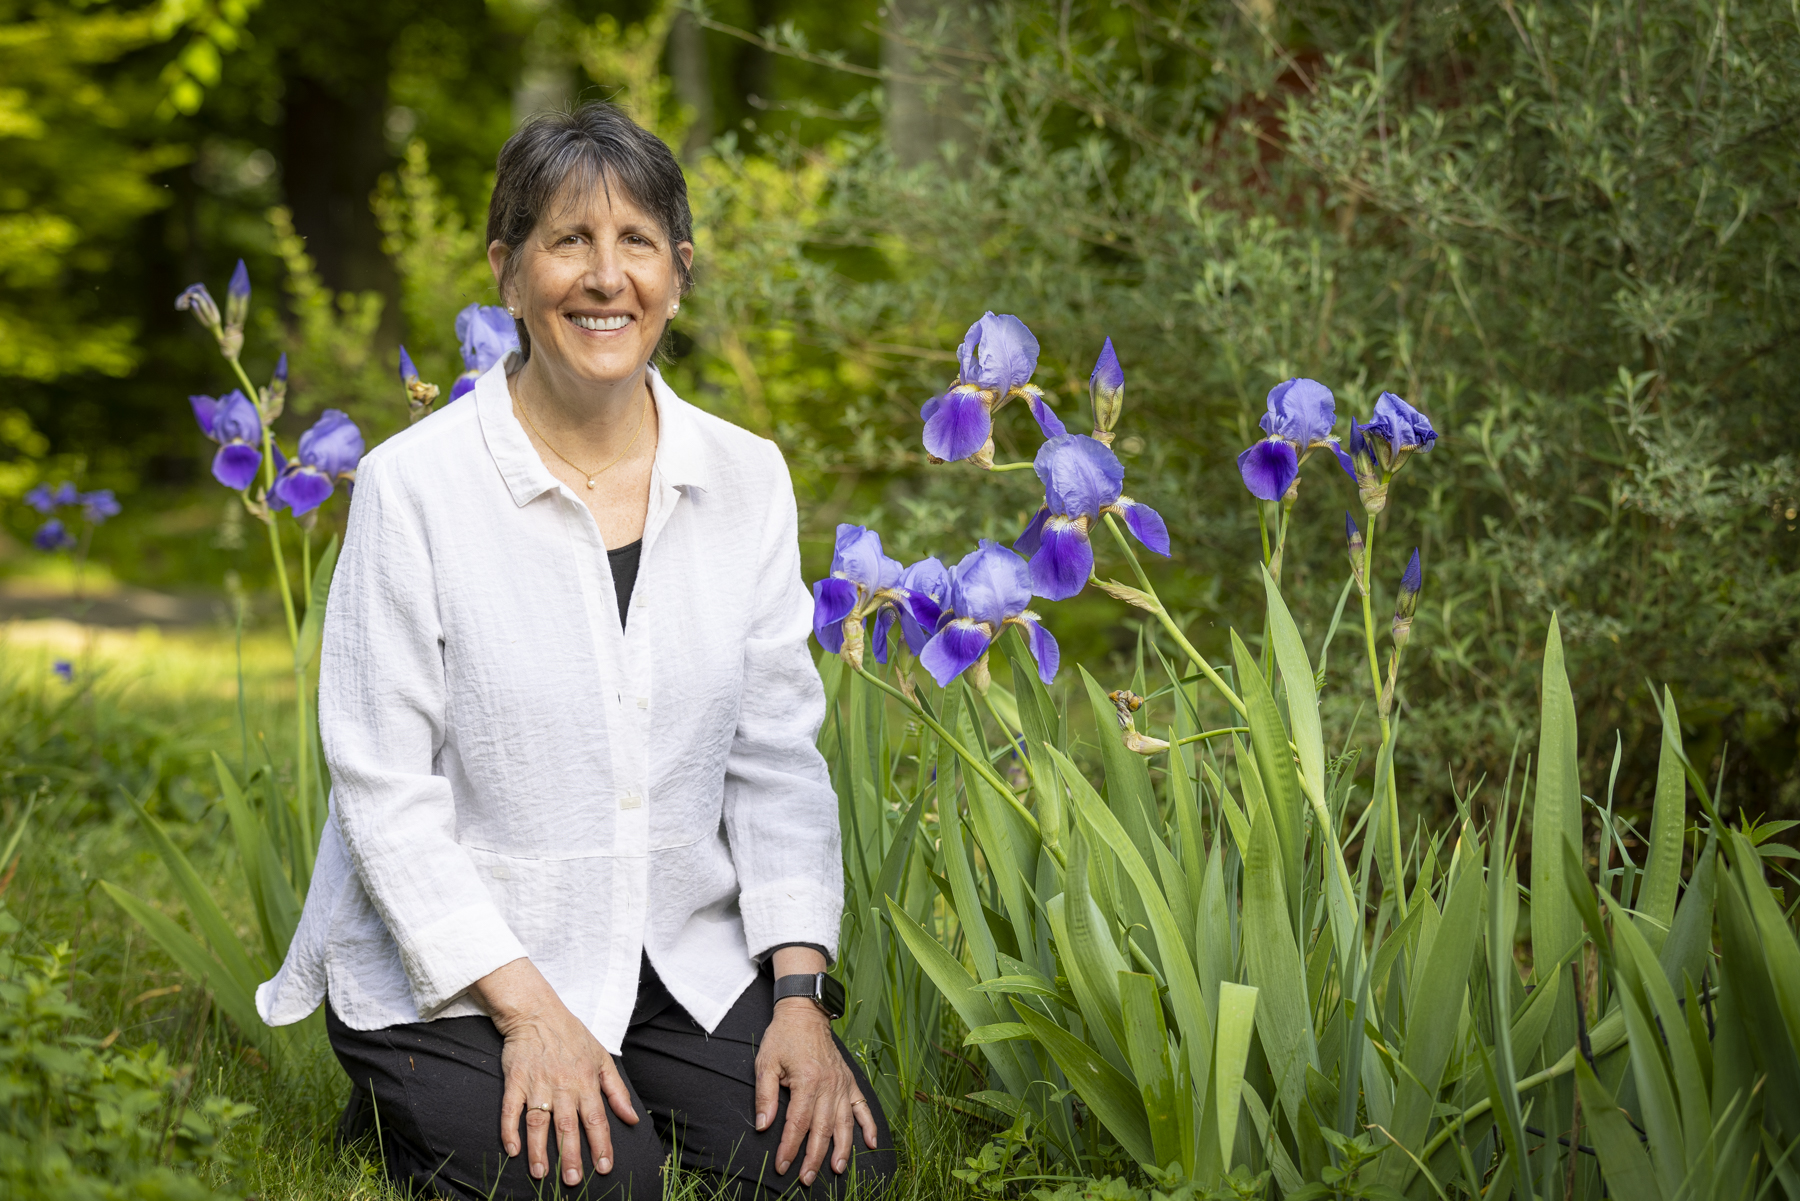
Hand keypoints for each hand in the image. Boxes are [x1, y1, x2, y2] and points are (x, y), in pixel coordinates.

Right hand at [470, 957, 638, 1186]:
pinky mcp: (514, 1081)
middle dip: (571, 1156)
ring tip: (541, 1174)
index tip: (604, 1167)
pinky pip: (510, 1110)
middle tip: (573, 1181)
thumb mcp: (601, 1057)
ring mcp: (536, 1084)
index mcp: (585, 1081)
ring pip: (538, 1123)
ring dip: (539, 1150)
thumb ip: (617, 1090)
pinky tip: (512, 1150)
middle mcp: (562, 1085)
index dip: (601, 1145)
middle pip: (567, 1126)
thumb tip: (631, 1118)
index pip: (596, 1119)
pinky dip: (509, 1130)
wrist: (536, 1012)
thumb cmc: (572, 1035)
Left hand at [755, 951, 877, 1185]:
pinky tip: (871, 1143)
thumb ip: (765, 1096)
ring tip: (837, 1170)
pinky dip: (868, 1125)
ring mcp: (841, 1084)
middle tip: (805, 1179)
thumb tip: (763, 1126)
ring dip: (842, 1149)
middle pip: (822, 1129)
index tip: (782, 1165)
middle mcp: (828, 1085)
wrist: (805, 1013)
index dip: (789, 1148)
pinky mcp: (849, 1081)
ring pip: (844, 1123)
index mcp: (807, 1081)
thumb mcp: (765, 1063)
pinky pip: (862, 1106)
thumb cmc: (782, 1038)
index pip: (798, 1123)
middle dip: (814, 1157)